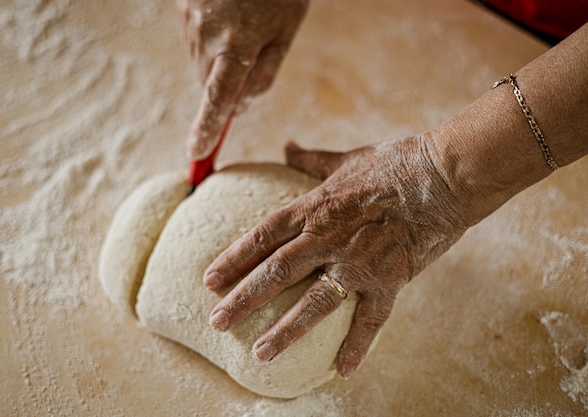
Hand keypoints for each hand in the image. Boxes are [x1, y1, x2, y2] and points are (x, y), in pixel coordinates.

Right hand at [177, 0, 308, 158]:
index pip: (218, 99)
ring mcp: (190, 21)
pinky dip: (208, 41)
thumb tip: (239, 107)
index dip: (207, 128)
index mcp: (237, 46)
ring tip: (241, 28)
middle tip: (249, 59)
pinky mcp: (181, 8)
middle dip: (226, 85)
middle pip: (209, 84)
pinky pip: (193, 41)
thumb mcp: (285, 32)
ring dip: (218, 62)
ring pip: (200, 64)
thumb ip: (263, 74)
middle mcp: (207, 36)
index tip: (196, 153)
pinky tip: (226, 18)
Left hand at [203, 135, 471, 378]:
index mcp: (315, 207)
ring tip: (260, 353)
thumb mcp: (346, 158)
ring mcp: (358, 261)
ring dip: (285, 330)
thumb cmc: (396, 162)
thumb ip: (312, 159)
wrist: (445, 174)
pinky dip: (357, 345)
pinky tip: (342, 370)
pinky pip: (370, 318)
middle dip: (243, 299)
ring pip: (313, 301)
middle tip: (217, 322)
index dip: (233, 259)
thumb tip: (287, 146)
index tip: (209, 280)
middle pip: (276, 271)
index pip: (263, 235)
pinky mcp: (390, 278)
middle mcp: (328, 237)